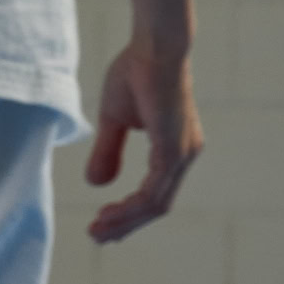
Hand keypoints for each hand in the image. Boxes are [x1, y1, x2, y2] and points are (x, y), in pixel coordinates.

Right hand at [85, 39, 203, 241]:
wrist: (154, 48)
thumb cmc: (138, 74)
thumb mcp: (116, 120)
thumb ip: (110, 151)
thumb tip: (99, 185)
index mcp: (177, 147)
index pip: (157, 193)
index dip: (131, 213)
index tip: (103, 224)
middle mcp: (186, 153)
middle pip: (159, 205)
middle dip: (127, 224)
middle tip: (97, 236)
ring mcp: (183, 152)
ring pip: (157, 203)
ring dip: (126, 221)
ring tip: (97, 230)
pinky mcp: (174, 147)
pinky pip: (154, 190)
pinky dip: (132, 208)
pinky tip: (109, 213)